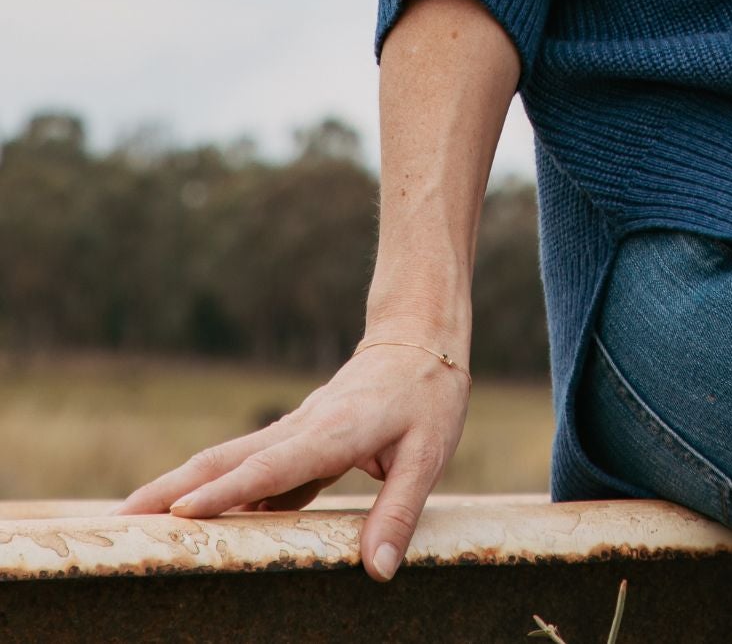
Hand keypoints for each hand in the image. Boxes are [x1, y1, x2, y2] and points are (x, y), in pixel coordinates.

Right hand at [116, 340, 470, 581]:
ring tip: (135, 520)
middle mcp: (301, 428)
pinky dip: (215, 491)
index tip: (181, 510)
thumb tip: (376, 571)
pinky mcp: (295, 441)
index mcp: (332, 432)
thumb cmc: (428, 395)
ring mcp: (293, 432)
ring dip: (179, 486)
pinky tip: (193, 522)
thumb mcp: (429, 453)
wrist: (419, 340)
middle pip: (226, 459)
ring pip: (227, 461)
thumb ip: (400, 511)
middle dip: (171, 488)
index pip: (272, 467)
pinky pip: (249, 470)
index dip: (227, 491)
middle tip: (122, 518)